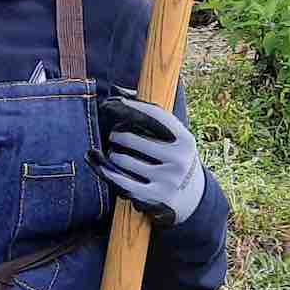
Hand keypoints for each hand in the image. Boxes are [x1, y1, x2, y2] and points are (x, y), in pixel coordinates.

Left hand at [90, 87, 204, 227]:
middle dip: (116, 135)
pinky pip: (120, 181)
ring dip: (113, 155)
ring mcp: (167, 179)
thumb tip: (117, 91)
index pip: (153, 116)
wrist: (193, 198)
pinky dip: (104, 170)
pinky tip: (97, 162)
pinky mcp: (154, 197)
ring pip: (121, 160)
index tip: (112, 102)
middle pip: (130, 138)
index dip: (130, 107)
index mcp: (184, 140)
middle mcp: (178, 159)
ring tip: (116, 154)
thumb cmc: (175, 159)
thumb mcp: (174, 139)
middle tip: (115, 137)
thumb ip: (151, 116)